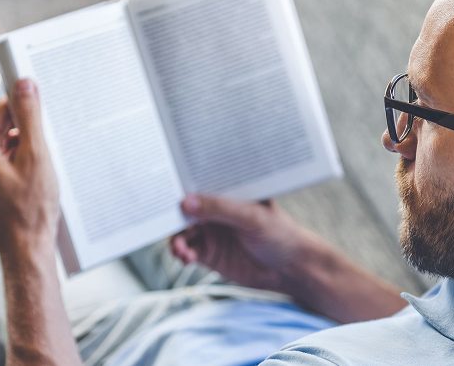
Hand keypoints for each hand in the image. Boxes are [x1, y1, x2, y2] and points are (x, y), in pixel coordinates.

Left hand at [0, 79, 59, 258]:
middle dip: (27, 132)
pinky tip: (37, 180)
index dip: (24, 105)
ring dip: (27, 149)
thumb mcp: (37, 156)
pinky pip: (5, 163)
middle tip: (49, 147)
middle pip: (2, 127)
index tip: (45, 104)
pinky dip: (23, 164)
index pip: (0, 109)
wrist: (27, 250)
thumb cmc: (32, 208)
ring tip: (44, 170)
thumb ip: (30, 117)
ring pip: (5, 145)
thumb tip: (24, 83)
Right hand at [171, 195, 321, 291]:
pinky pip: (187, 251)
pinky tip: (185, 257)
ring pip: (182, 231)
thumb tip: (186, 202)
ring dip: (176, 238)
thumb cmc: (280, 234)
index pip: (199, 183)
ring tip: (180, 248)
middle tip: (162, 221)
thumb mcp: (252, 217)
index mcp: (227, 192)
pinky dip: (182, 253)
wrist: (291, 269)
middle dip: (172, 215)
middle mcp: (216, 210)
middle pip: (185, 209)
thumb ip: (220, 209)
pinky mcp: (209, 253)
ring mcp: (211, 231)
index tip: (165, 190)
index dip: (181, 185)